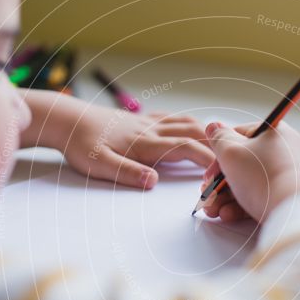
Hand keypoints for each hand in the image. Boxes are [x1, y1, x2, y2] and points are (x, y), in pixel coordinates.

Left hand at [21, 90, 213, 188]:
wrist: (65, 119)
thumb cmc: (80, 144)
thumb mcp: (99, 165)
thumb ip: (127, 173)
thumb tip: (153, 182)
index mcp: (146, 144)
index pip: (187, 149)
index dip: (209, 159)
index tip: (226, 171)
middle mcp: (151, 130)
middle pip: (193, 132)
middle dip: (215, 143)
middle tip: (234, 154)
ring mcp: (146, 123)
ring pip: (184, 122)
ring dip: (205, 130)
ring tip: (221, 140)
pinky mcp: (138, 120)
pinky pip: (170, 117)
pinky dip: (186, 122)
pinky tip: (189, 126)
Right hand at [200, 121, 299, 222]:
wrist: (294, 211)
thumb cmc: (264, 176)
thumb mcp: (231, 152)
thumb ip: (218, 139)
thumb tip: (214, 127)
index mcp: (274, 132)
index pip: (240, 136)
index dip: (219, 155)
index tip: (209, 173)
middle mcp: (284, 151)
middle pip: (242, 163)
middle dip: (219, 183)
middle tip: (207, 195)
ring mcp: (288, 175)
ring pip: (249, 183)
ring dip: (226, 197)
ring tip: (213, 210)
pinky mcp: (289, 197)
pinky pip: (261, 197)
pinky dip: (242, 206)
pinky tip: (228, 214)